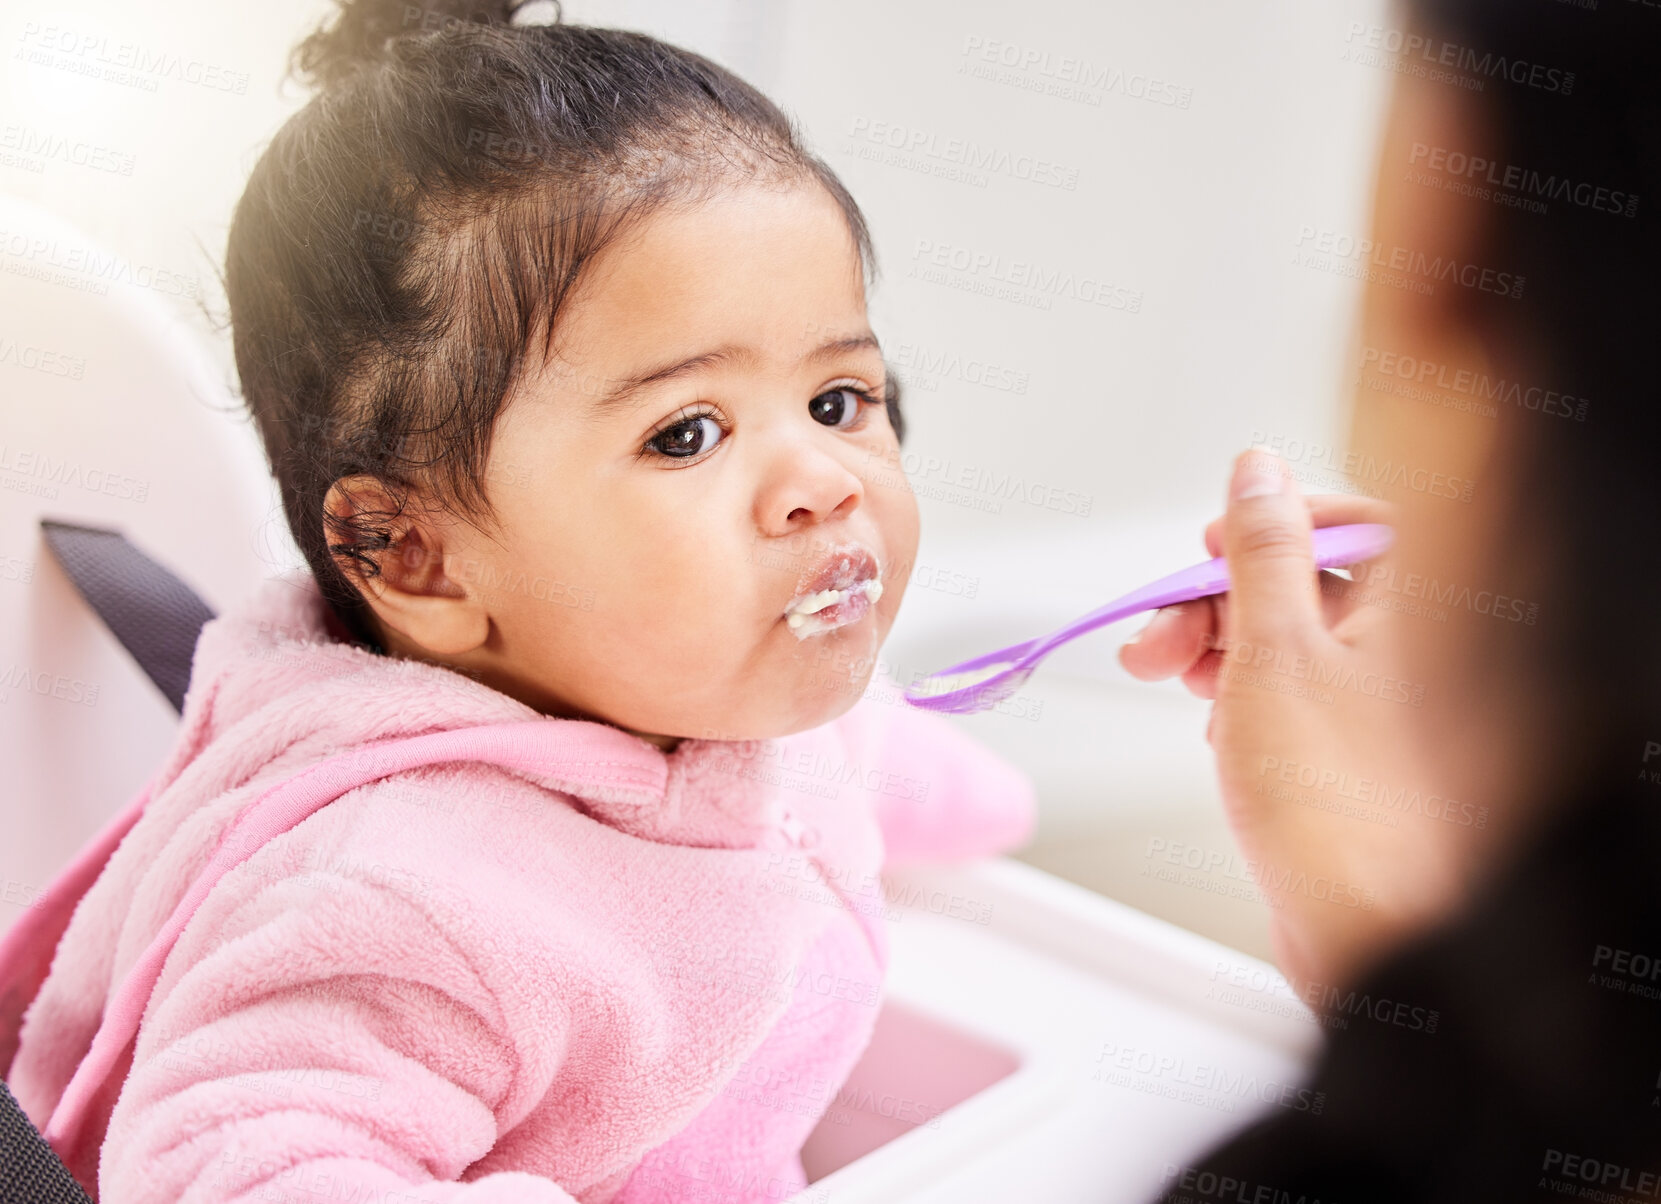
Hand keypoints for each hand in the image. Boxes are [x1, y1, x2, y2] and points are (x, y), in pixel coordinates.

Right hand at [1120, 452, 1477, 991]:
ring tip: (1170, 679)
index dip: (1275, 521)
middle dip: (1219, 596)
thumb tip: (1257, 469)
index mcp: (1419, 608)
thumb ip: (1263, 550)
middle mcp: (1412, 647)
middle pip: (1307, 578)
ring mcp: (1383, 700)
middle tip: (1162, 635)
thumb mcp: (1275, 651)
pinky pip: (1291, 689)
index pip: (1355, 518)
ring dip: (1218, 645)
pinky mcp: (1352, 747)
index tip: (1213, 546)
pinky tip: (1216, 723)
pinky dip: (1242, 694)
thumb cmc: (1337, 806)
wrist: (1364, 932)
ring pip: (1289, 636)